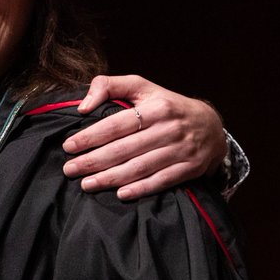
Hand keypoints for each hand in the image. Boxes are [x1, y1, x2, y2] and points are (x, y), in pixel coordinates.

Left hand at [61, 74, 226, 199]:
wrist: (210, 125)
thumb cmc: (166, 104)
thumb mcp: (141, 86)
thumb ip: (108, 86)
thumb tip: (83, 106)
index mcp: (156, 107)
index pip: (117, 124)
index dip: (91, 136)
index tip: (69, 146)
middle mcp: (170, 129)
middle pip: (125, 148)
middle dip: (94, 161)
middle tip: (70, 169)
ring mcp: (182, 150)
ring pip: (141, 167)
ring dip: (111, 178)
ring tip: (87, 184)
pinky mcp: (190, 168)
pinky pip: (162, 181)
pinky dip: (141, 189)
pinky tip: (120, 194)